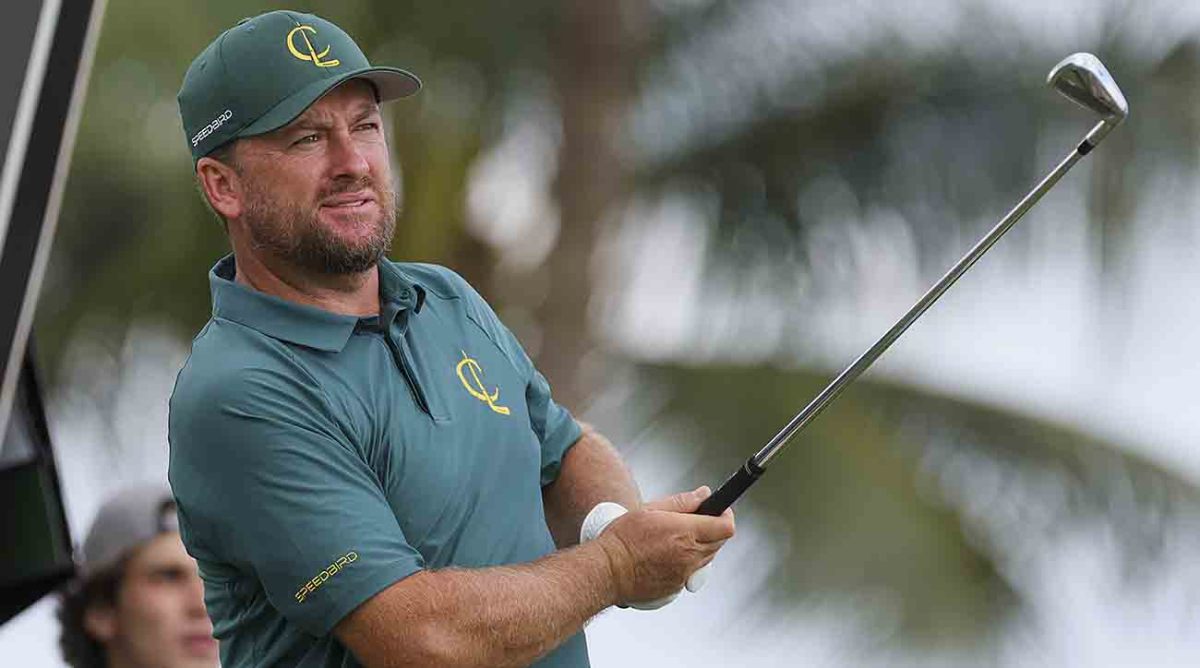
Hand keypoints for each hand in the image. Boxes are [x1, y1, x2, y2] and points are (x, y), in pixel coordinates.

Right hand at [587, 487, 734, 608]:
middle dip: (714, 529)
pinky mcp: (677, 587)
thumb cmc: (623, 538)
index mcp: (685, 533)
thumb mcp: (651, 509)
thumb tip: (704, 494)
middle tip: (696, 520)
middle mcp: (689, 556)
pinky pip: (693, 572)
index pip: (725, 526)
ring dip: (702, 546)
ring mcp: (685, 574)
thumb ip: (682, 502)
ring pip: (708, 558)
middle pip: (720, 542)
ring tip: (678, 538)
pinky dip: (688, 562)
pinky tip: (668, 555)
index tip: (719, 509)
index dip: (725, 515)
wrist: (608, 570)